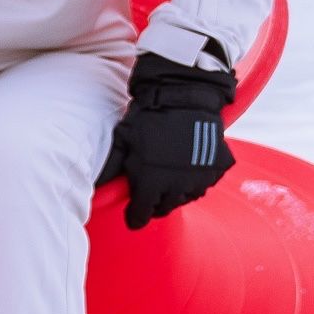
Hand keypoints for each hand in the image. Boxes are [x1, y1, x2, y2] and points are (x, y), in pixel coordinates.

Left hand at [100, 51, 237, 228]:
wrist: (183, 96)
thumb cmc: (147, 118)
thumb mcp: (123, 140)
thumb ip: (110, 167)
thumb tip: (95, 186)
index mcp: (151, 184)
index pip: (141, 216)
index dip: (135, 217)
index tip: (133, 216)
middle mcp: (178, 187)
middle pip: (164, 208)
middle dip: (154, 203)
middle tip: (149, 193)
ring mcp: (201, 178)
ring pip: (186, 197)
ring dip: (176, 192)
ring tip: (167, 177)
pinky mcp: (218, 168)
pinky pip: (205, 182)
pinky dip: (196, 178)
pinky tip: (186, 165)